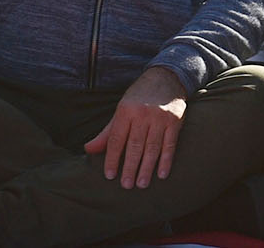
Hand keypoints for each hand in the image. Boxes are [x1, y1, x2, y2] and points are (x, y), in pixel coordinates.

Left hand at [83, 65, 186, 187]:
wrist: (166, 78)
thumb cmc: (139, 97)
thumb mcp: (121, 110)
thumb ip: (107, 132)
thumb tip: (88, 150)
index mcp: (126, 111)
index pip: (117, 139)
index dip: (112, 158)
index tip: (110, 175)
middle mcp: (143, 114)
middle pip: (135, 145)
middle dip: (130, 167)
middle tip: (126, 185)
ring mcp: (160, 117)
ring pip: (152, 147)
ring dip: (147, 168)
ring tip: (141, 184)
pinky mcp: (175, 121)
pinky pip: (170, 144)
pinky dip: (166, 160)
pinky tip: (162, 174)